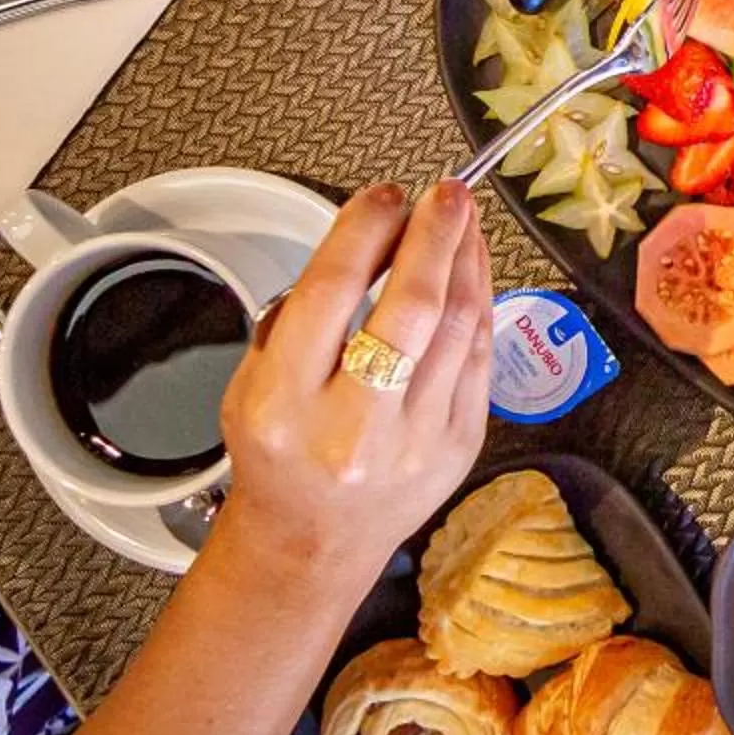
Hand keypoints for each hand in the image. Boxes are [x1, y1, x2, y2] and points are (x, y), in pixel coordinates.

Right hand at [216, 180, 492, 578]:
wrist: (312, 542)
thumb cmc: (280, 453)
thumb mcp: (252, 381)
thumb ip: (302, 313)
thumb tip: (372, 234)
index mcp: (284, 404)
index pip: (332, 291)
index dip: (366, 228)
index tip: (385, 195)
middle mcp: (352, 427)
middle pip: (412, 307)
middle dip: (435, 235)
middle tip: (447, 192)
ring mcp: (415, 442)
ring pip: (459, 327)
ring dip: (468, 260)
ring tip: (464, 220)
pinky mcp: (458, 447)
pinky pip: (479, 357)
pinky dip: (480, 303)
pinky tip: (473, 270)